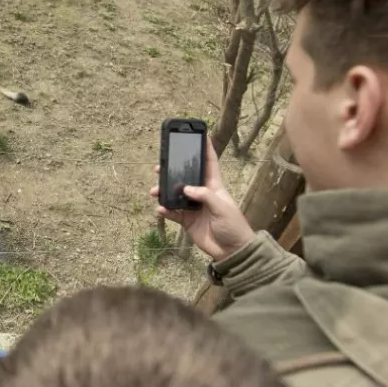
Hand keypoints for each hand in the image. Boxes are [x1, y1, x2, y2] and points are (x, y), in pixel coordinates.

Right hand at [150, 137, 255, 261]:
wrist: (231, 250)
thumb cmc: (233, 226)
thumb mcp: (222, 207)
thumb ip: (204, 196)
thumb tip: (185, 188)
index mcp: (214, 187)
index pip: (210, 164)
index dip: (206, 150)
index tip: (200, 136)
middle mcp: (202, 194)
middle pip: (185, 178)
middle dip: (173, 171)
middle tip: (159, 167)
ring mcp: (193, 207)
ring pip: (174, 195)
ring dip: (163, 192)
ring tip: (154, 191)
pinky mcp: (187, 221)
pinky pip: (172, 213)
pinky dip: (165, 210)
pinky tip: (160, 209)